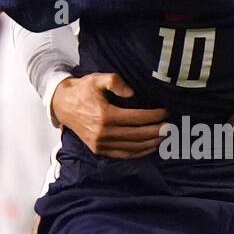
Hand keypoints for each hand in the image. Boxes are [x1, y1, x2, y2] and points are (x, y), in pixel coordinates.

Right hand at [51, 72, 166, 158]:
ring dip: (151, 143)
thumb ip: (115, 82)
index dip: (154, 116)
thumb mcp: (97, 79)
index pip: (137, 118)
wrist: (62, 105)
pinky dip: (138, 153)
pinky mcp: (99, 150)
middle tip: (171, 126)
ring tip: (165, 136)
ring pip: (133, 147)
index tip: (166, 113)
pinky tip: (150, 147)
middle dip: (157, 131)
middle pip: (138, 135)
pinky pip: (123, 155)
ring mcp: (101, 144)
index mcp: (105, 115)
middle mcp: (103, 133)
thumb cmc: (83, 90)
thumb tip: (132, 93)